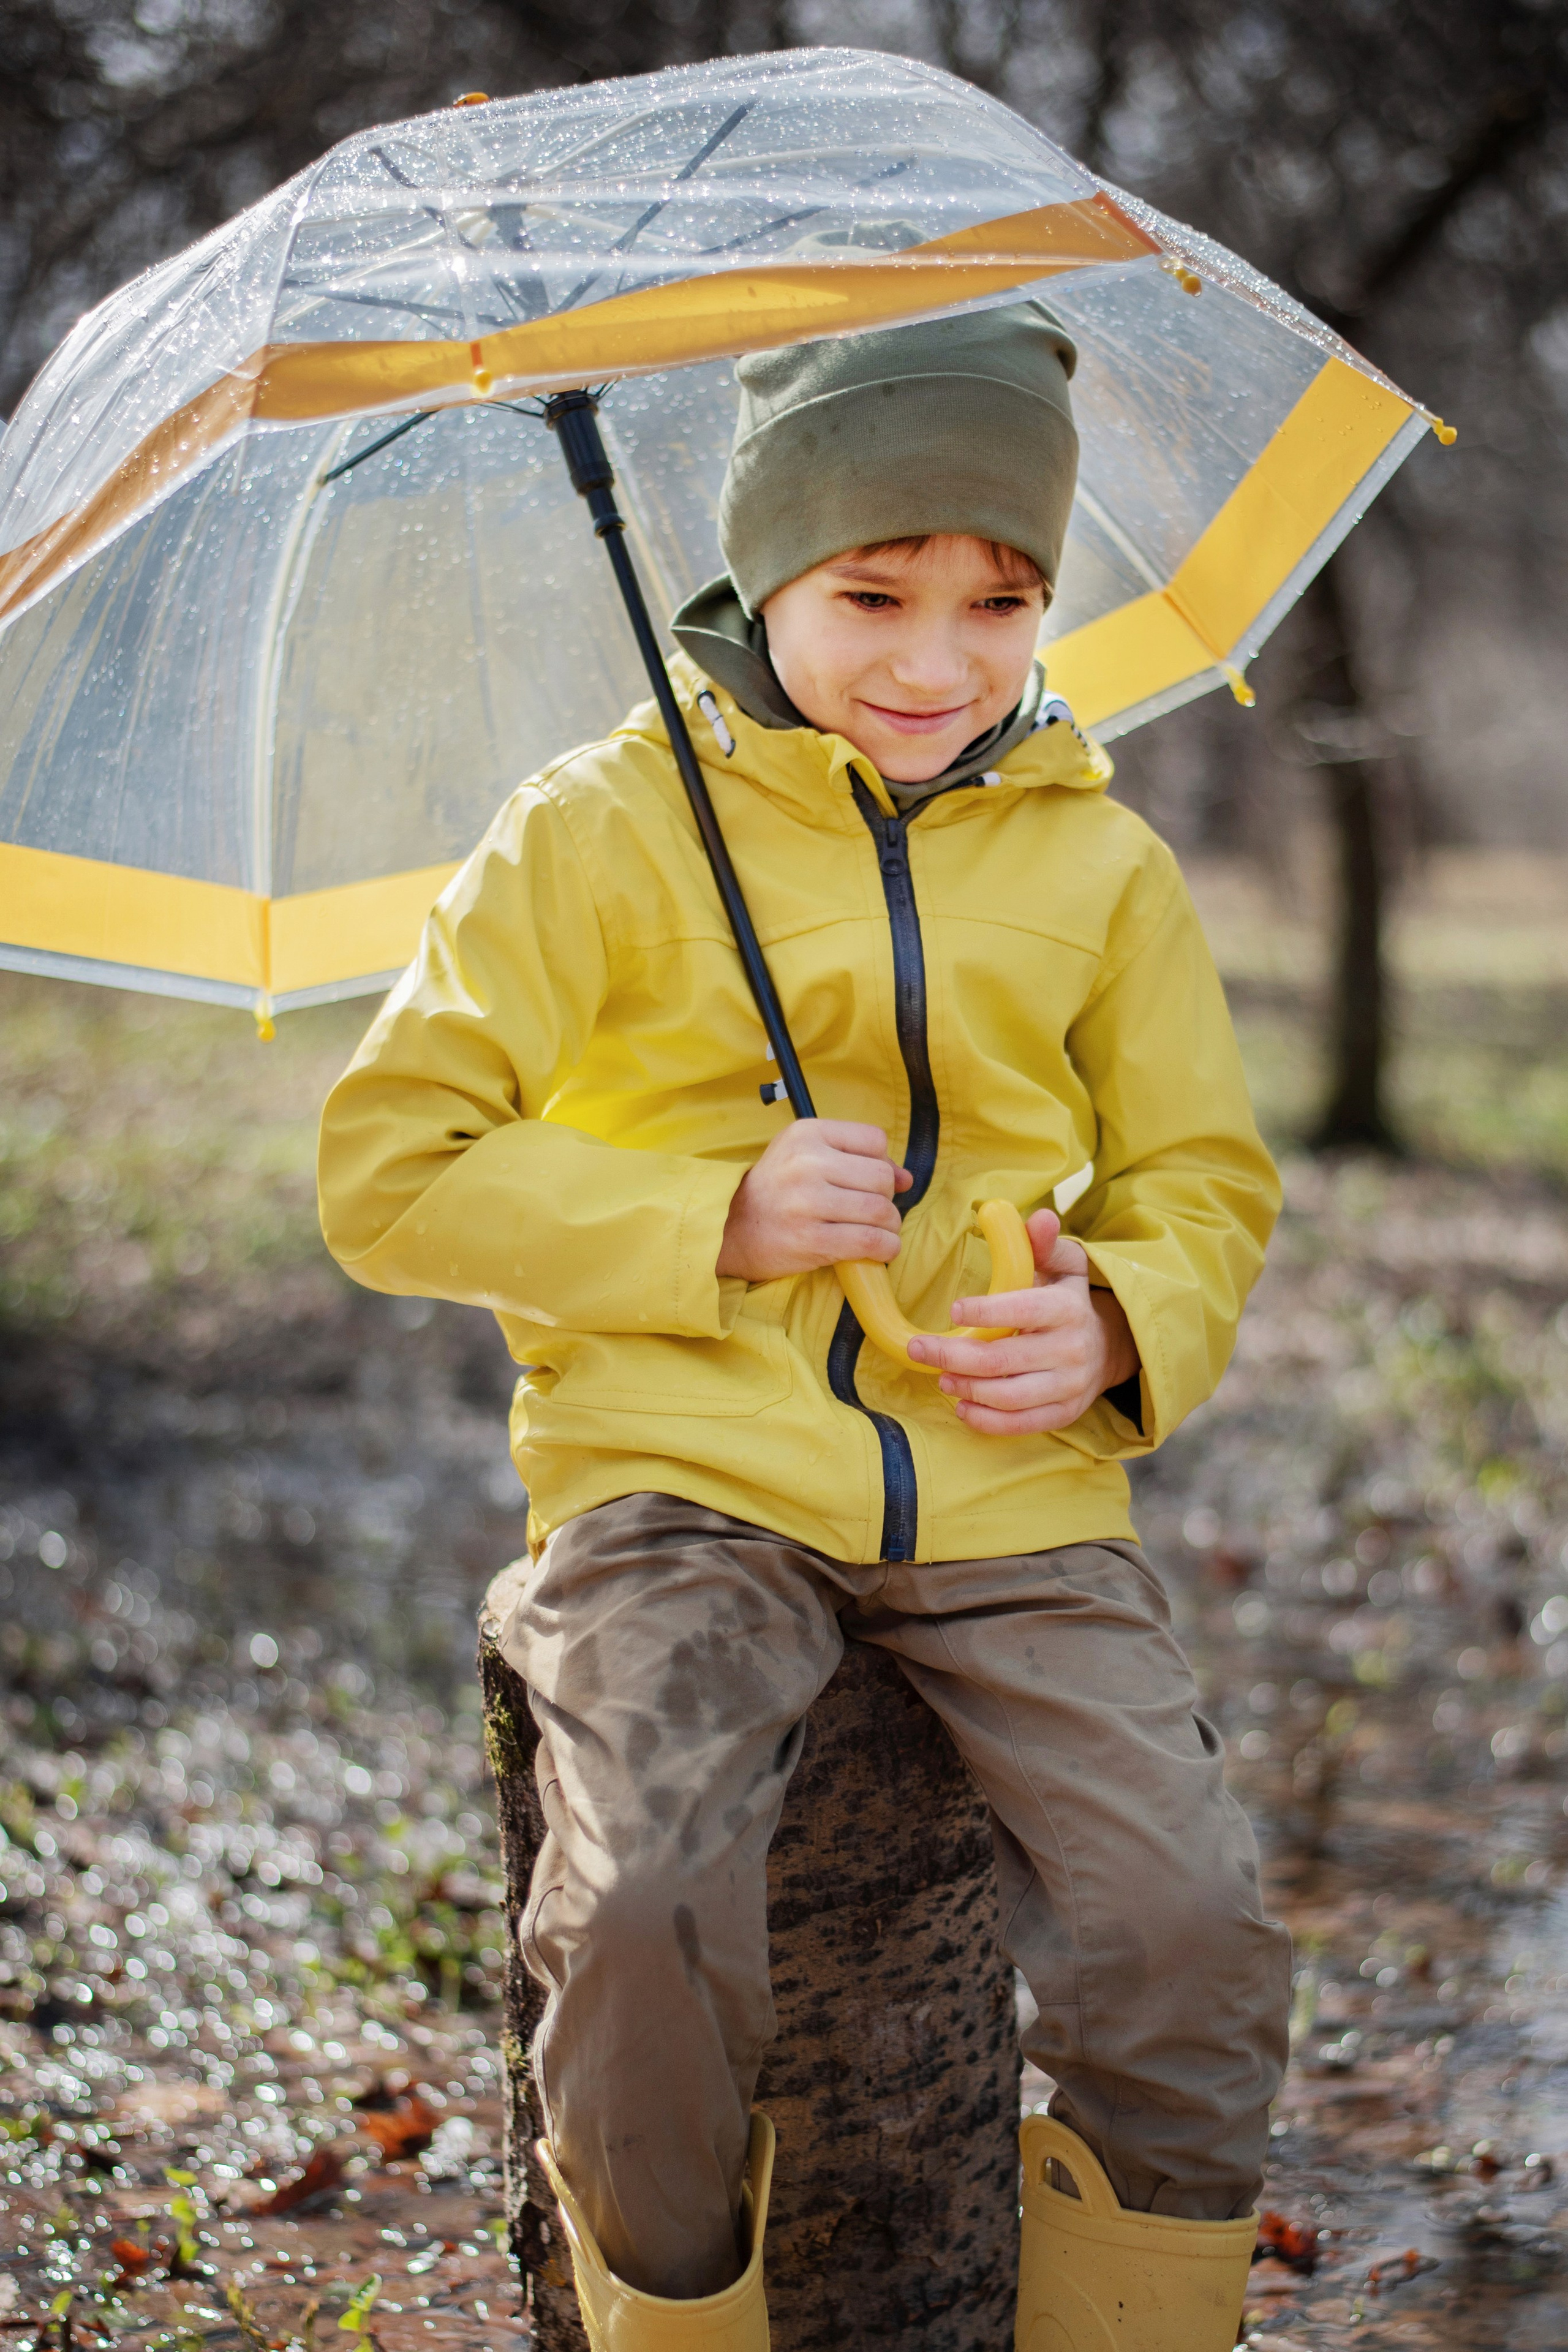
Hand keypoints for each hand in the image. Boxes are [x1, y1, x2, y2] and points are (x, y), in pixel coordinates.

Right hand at [718, 1120, 911, 1283]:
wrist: (731, 1230)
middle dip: (887, 1198)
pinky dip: (886, 1248)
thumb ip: (856, 1159)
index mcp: (806, 1134)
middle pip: (882, 1177)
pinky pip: (870, 1241)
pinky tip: (880, 1250)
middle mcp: (806, 1162)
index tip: (869, 1181)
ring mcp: (807, 1202)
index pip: (874, 1140)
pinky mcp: (811, 1239)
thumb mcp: (806, 1157)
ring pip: (881, 1210)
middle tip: (873, 1211)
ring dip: (890, 1226)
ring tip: (878, 1231)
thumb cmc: (777, 1191)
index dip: (882, 1162)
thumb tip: (907, 1178)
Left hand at [905, 1209, 1138, 1434]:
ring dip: (966, 1388)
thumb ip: (1043, 1244)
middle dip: (952, 1355)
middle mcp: (1071, 1349)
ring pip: (1008, 1396)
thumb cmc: (1069, 1300)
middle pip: (1002, 1359)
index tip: (952, 1310)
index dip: (985, 1312)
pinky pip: (1020, 1425)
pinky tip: (962, 1405)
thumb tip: (1039, 1218)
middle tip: (919, 1348)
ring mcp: (1069, 1386)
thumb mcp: (1062, 1265)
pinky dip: (986, 1420)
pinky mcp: (1063, 1413)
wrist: (1108, 1346)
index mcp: (1067, 1308)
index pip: (1023, 1310)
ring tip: (940, 1376)